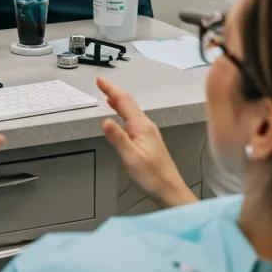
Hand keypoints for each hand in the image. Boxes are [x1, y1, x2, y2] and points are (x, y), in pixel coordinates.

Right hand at [98, 77, 194, 207]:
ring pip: (131, 111)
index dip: (111, 89)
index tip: (101, 80)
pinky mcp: (148, 140)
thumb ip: (118, 138)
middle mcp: (147, 126)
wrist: (170, 191)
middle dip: (114, 91)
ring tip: (108, 95)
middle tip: (101, 84)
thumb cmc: (153, 177)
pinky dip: (124, 112)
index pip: (124, 102)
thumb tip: (105, 121)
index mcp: (142, 127)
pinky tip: (120, 115)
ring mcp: (148, 133)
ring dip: (119, 101)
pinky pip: (134, 119)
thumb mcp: (131, 158)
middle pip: (128, 103)